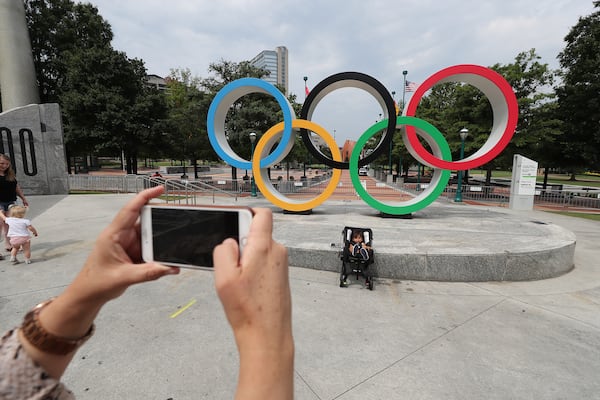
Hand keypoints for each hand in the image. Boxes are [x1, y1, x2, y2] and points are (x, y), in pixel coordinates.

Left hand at [66, 185, 178, 304]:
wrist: (88, 295)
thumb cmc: (96, 283)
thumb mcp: (124, 278)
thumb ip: (148, 273)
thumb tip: (170, 268)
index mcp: (113, 235)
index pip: (131, 209)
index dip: (146, 196)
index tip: (160, 189)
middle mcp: (120, 236)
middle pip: (144, 221)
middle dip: (160, 222)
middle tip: (175, 224)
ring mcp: (126, 244)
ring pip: (148, 236)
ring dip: (158, 242)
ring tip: (168, 249)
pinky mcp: (131, 253)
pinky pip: (148, 248)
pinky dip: (156, 253)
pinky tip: (162, 260)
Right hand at [213, 208, 293, 398]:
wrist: (267, 336)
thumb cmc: (248, 310)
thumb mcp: (224, 277)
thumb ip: (224, 251)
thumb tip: (229, 241)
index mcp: (264, 247)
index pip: (262, 214)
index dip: (247, 212)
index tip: (233, 221)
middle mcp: (277, 252)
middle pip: (257, 233)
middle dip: (241, 243)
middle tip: (232, 266)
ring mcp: (281, 265)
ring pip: (259, 250)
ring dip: (246, 259)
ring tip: (240, 282)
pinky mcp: (281, 276)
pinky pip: (264, 263)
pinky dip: (253, 270)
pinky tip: (247, 289)